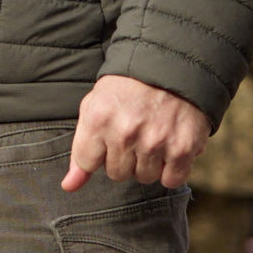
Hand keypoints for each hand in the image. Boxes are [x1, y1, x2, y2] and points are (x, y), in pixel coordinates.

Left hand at [62, 75, 212, 191]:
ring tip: (154, 135)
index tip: (109, 137)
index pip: (86, 163)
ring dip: (149, 163)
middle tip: (135, 133)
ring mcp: (155, 142)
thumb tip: (69, 186)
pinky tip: (171, 146)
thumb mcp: (95, 107)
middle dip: (125, 158)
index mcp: (99, 120)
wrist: (173, 65)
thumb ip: (81, 150)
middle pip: (117, 174)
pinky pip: (171, 180)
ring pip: (144, 177)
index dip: (98, 153)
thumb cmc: (128, 89)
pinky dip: (172, 169)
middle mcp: (125, 133)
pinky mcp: (183, 149)